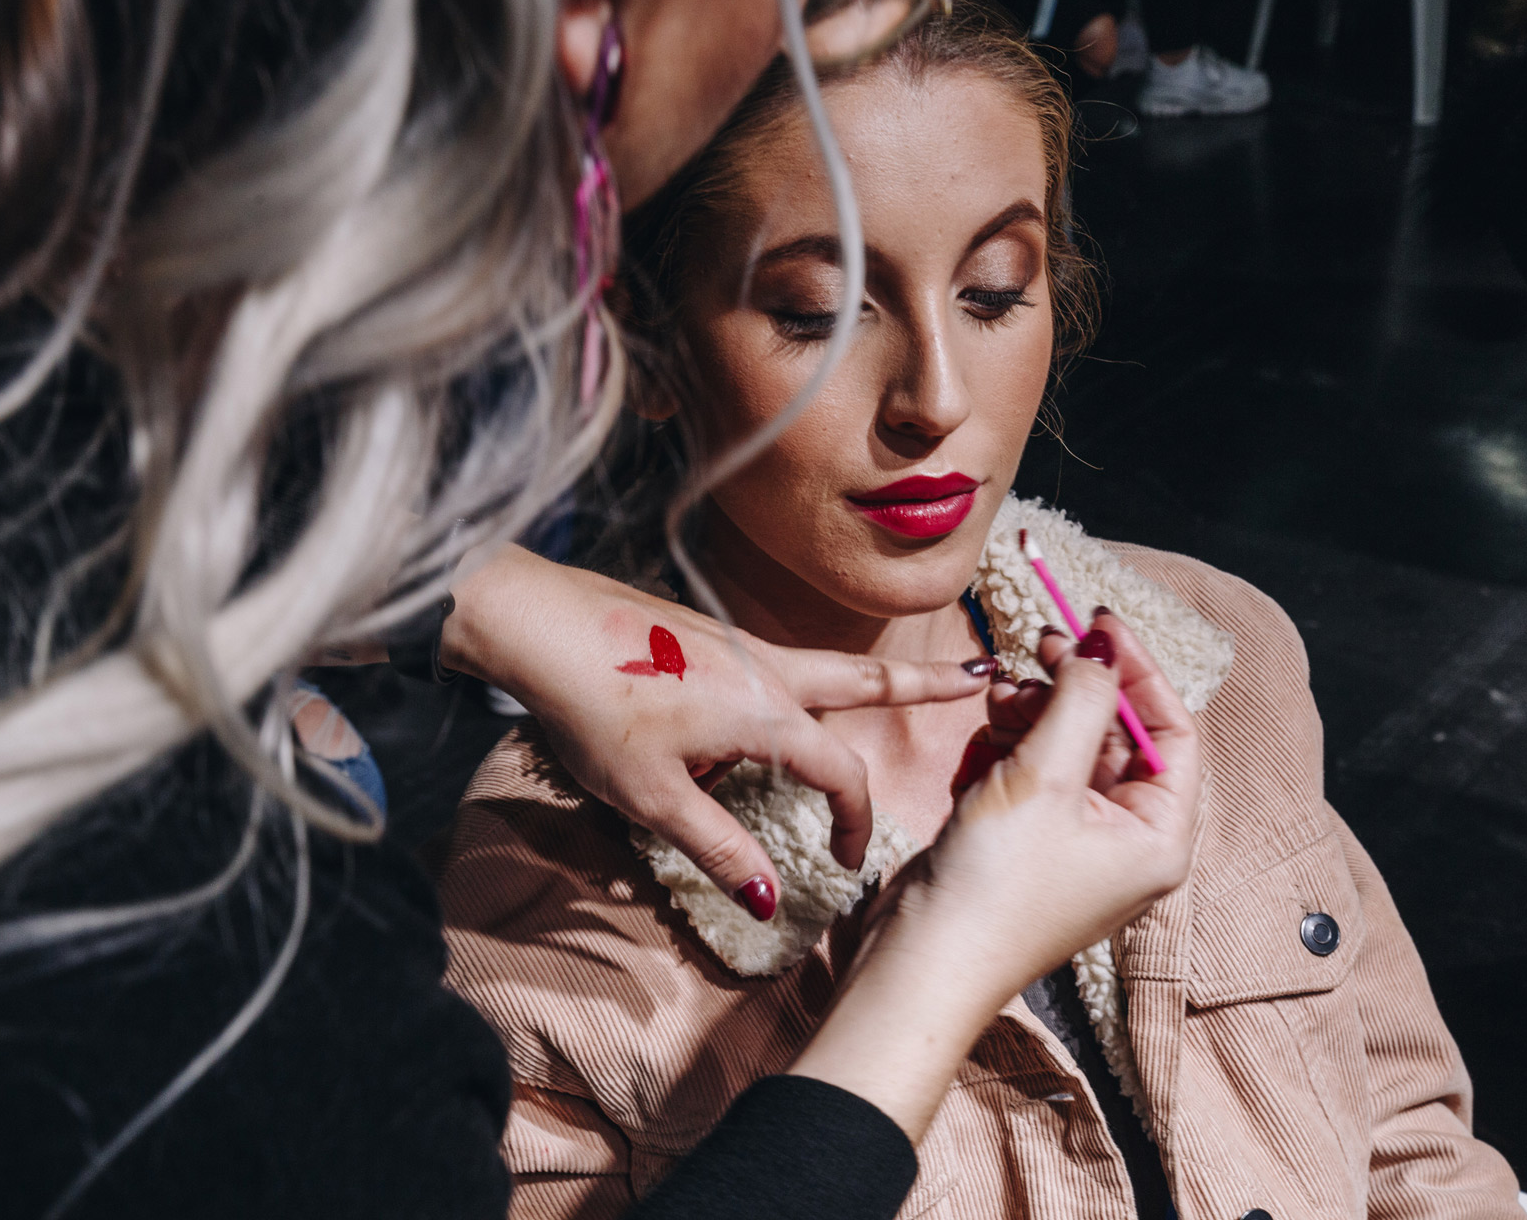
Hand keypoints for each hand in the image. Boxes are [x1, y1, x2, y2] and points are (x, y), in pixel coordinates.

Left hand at [440, 544, 992, 911]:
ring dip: (873, 680)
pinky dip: (808, 682)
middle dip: (929, 684)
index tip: (850, 861)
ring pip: (825, 665)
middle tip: (987, 676)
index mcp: (767, 713)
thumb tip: (773, 903)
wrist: (538, 622)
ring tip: (911, 687)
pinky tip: (777, 706)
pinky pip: (776, 664)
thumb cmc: (595, 710)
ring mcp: (738, 644)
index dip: (856, 822)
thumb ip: (720, 849)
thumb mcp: (654, 799)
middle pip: (867, 680)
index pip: (842, 773)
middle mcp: (768, 670)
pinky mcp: (707, 633)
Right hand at [788, 612, 1202, 1138]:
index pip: (1170, 729)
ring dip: (1031, 713)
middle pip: (1113, 733)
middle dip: (1073, 687)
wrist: (919, 962)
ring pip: (1063, 747)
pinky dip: (1004, 748)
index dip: (1136, 669)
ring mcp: (1071, 842)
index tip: (1096, 622)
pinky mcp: (1022, 843)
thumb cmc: (996, 889)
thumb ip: (1081, 700)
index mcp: (1158, 836)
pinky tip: (979, 746)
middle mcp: (1125, 841)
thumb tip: (1101, 646)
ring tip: (997, 698)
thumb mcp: (1046, 778)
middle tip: (1040, 643)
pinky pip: (1026, 774)